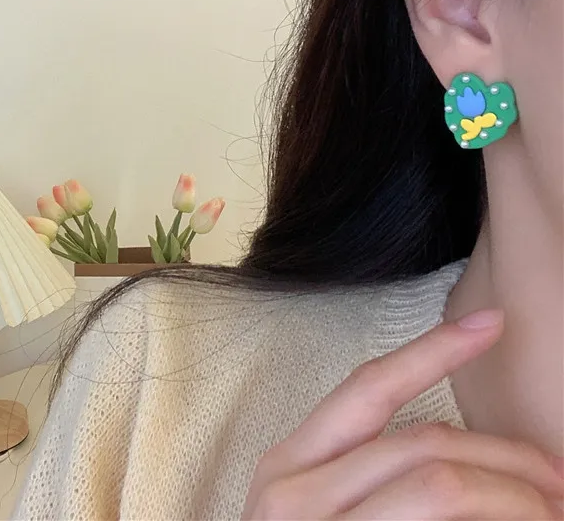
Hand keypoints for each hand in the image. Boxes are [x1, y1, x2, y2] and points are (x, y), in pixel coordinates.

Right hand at [242, 309, 563, 519]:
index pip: (370, 388)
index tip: (493, 323)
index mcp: (289, 462)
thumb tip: (466, 456)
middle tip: (559, 479)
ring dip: (513, 497)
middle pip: (425, 445)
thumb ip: (372, 472)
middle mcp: (294, 492)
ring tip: (550, 512)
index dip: (434, 350)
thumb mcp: (316, 509)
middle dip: (508, 457)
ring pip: (440, 485)